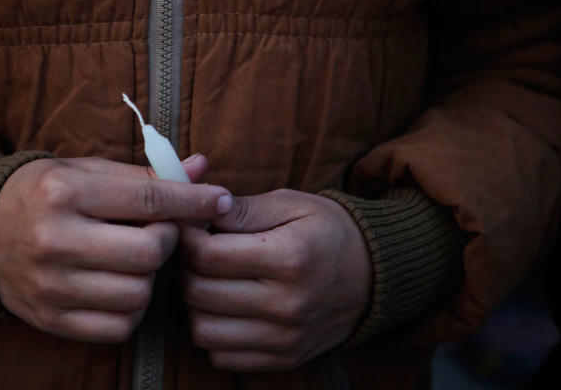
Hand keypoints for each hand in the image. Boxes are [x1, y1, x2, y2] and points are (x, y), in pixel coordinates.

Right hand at [0, 154, 231, 342]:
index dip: (193, 201)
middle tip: (157, 231)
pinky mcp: (50, 320)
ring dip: (150, 277)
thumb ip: (146, 174)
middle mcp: (54, 240)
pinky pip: (118, 328)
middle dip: (167, 242)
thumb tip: (204, 168)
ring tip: (134, 258)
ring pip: (138, 295)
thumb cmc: (45, 193)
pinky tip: (120, 285)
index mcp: (64, 192)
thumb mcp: (88, 171)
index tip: (219, 200)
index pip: (147, 200)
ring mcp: (50, 286)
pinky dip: (132, 309)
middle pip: (148, 254)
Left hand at [179, 189, 371, 370]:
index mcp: (288, 257)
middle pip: (198, 293)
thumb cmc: (327, 230)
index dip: (185, 238)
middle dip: (185, 268)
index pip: (206, 256)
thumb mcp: (290, 203)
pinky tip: (225, 307)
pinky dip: (214, 332)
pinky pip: (222, 356)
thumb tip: (196, 210)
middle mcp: (286, 304)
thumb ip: (242, 209)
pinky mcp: (284, 358)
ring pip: (203, 331)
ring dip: (195, 305)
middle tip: (194, 251)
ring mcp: (285, 337)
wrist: (375, 274)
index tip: (187, 226)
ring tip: (209, 280)